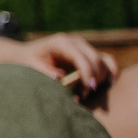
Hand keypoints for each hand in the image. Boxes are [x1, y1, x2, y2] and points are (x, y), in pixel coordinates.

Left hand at [0, 33, 116, 101]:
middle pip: (97, 59)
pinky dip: (110, 72)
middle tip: (86, 95)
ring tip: (93, 91)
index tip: (88, 91)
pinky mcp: (89, 54)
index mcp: (62, 43)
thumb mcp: (32, 65)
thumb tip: (60, 78)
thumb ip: (45, 71)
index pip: (82, 58)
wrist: (27, 54)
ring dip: (103, 77)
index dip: (88, 74)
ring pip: (104, 60)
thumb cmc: (29, 60)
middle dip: (96, 78)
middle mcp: (76, 42)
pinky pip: (106, 61)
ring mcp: (84, 47)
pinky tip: (109, 85)